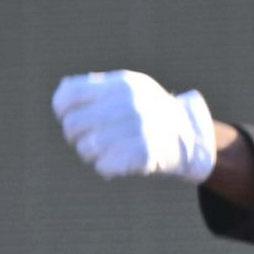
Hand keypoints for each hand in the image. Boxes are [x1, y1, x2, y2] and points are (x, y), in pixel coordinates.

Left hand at [52, 70, 219, 182]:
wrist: (191, 136)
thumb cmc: (150, 112)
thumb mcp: (128, 88)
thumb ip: (96, 87)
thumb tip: (63, 93)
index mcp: (121, 85)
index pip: (68, 96)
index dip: (62, 111)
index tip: (70, 117)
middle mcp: (129, 104)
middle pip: (73, 126)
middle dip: (76, 137)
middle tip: (88, 140)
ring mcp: (139, 128)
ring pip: (86, 148)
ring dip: (90, 155)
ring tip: (103, 153)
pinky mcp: (145, 154)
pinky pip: (103, 166)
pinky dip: (105, 168)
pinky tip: (115, 164)